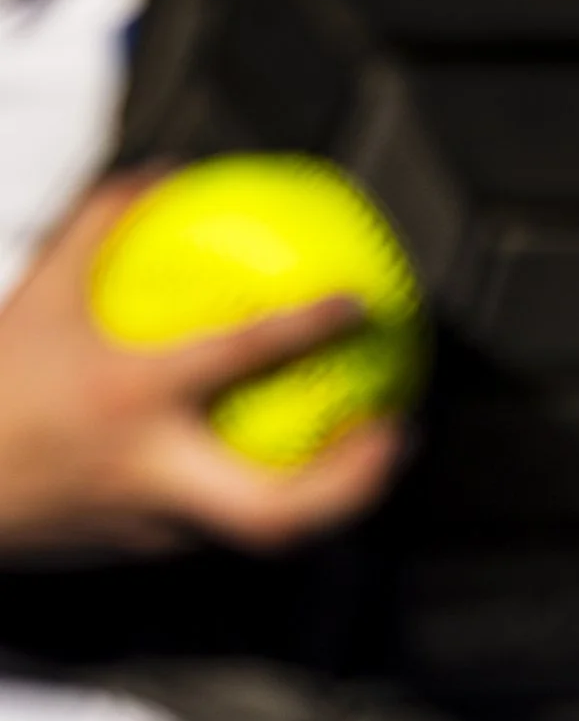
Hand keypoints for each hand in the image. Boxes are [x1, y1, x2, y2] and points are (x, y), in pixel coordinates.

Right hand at [0, 177, 402, 558]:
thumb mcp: (36, 295)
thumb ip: (100, 229)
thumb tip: (165, 169)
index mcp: (129, 397)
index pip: (236, 355)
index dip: (304, 328)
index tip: (357, 304)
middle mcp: (156, 470)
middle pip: (280, 508)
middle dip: (353, 482)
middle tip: (399, 431)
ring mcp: (162, 523)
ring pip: (274, 533)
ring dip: (340, 502)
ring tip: (379, 455)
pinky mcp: (159, 552)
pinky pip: (240, 526)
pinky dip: (290, 502)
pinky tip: (321, 472)